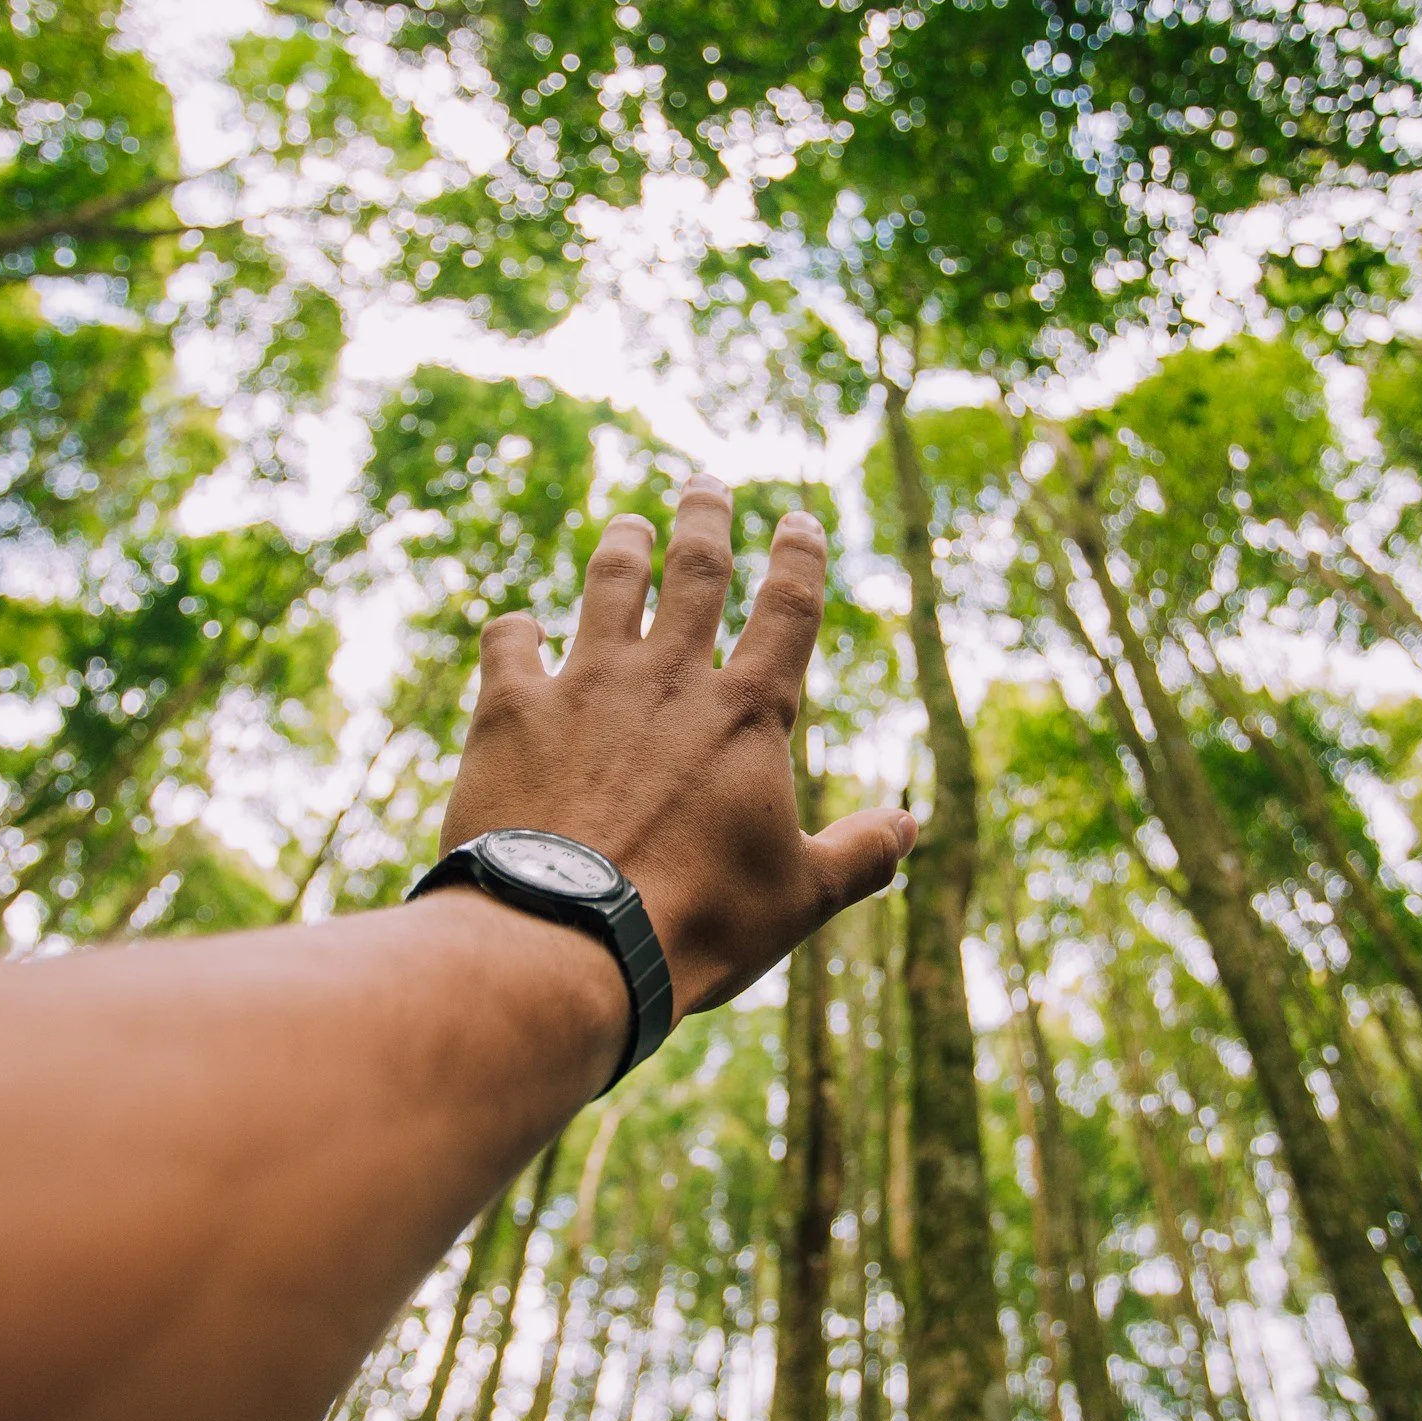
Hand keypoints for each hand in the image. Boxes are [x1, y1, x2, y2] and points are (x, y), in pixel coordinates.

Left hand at [439, 472, 917, 1017]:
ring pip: (607, 586)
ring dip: (621, 549)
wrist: (568, 936)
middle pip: (694, 570)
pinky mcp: (510, 711)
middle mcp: (668, 679)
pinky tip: (518, 628)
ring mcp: (585, 686)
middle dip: (704, 519)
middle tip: (704, 483)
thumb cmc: (696, 923)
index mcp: (747, 715)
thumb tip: (911, 823)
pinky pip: (510, 644)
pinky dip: (515, 629)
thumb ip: (860, 854)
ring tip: (627, 526)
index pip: (788, 611)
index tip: (800, 521)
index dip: (799, 559)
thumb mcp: (798, 898)